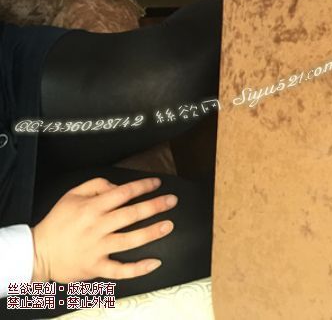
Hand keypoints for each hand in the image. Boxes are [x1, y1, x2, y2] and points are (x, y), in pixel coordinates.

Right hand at [31, 177, 176, 282]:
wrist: (37, 253)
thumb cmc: (58, 222)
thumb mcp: (72, 195)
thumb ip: (96, 185)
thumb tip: (118, 186)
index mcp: (91, 208)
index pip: (123, 193)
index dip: (143, 186)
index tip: (158, 183)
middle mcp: (96, 227)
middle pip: (131, 214)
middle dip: (155, 205)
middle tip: (173, 200)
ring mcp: (97, 248)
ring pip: (130, 240)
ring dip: (152, 232)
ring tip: (169, 225)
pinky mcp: (96, 267)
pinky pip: (120, 269)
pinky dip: (138, 268)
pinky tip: (155, 262)